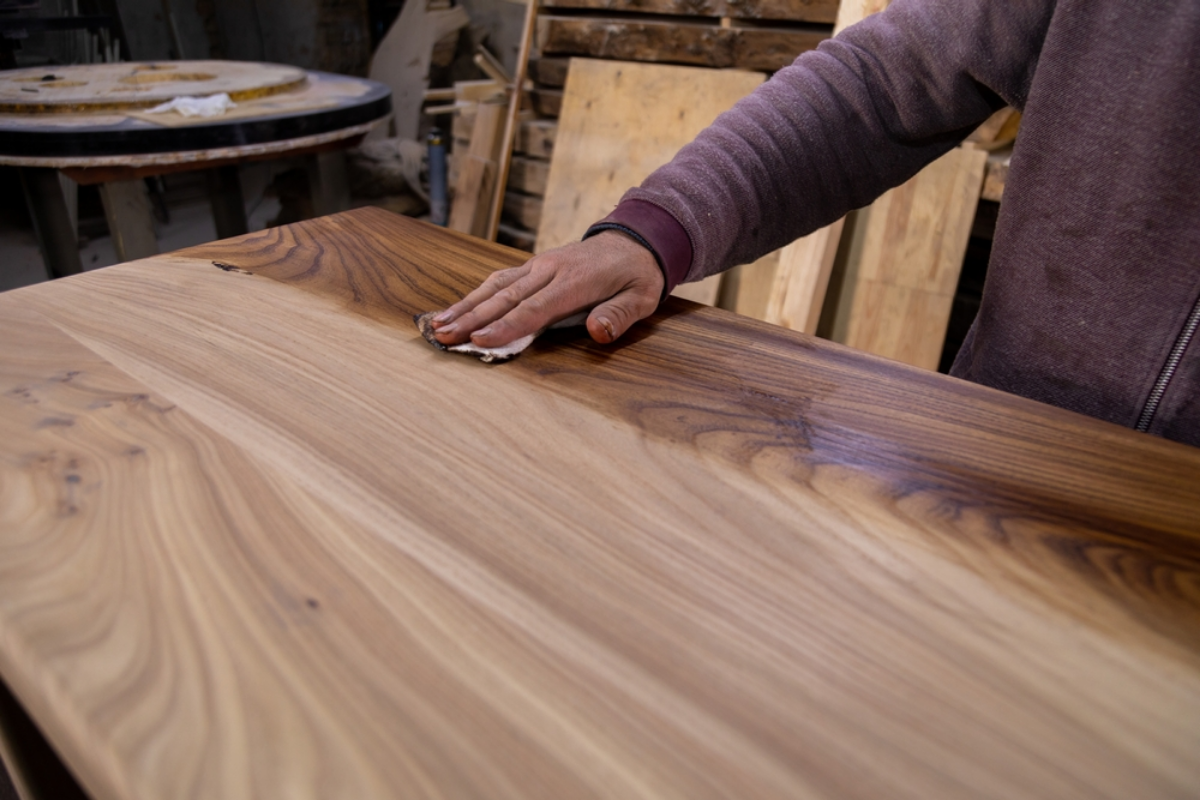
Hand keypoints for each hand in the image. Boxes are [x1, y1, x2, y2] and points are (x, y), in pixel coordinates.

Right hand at [430, 231, 664, 347]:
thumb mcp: (641, 298)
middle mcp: (550, 270)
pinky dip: (475, 295)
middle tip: (444, 336)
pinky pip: (499, 280)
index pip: (536, 308)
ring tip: (438, 325)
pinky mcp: (532, 266)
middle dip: (472, 319)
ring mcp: (538, 265)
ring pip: (495, 287)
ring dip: (465, 306)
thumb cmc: (637, 276)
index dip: (508, 326)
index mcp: (575, 281)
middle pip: (506, 298)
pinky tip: (456, 309)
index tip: (481, 340)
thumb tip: (598, 332)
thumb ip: (619, 315)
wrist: (636, 240)